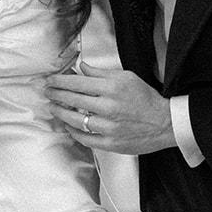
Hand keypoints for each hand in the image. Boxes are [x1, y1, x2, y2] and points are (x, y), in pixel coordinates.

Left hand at [47, 63, 174, 154]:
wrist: (164, 123)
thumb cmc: (145, 99)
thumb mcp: (126, 77)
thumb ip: (101, 73)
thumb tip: (82, 68)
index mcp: (111, 88)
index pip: (77, 83)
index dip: (60, 81)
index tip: (51, 80)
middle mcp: (108, 107)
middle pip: (73, 100)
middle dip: (56, 95)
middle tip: (47, 91)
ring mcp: (108, 127)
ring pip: (76, 120)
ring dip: (60, 113)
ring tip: (53, 107)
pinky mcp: (110, 143)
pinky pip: (85, 138)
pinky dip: (74, 131)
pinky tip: (68, 125)